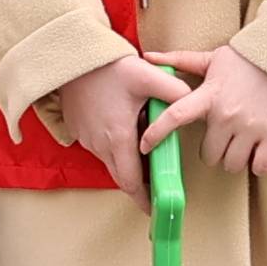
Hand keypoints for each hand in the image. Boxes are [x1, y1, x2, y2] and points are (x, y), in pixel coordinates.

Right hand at [42, 50, 189, 193]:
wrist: (72, 57)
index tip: (154, 208)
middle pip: (120, 176)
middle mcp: (99, 144)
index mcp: (118, 137)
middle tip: (155, 184)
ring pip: (110, 161)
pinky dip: (114, 147)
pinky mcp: (78, 131)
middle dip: (138, 183)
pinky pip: (99, 147)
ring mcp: (86, 138)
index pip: (130, 181)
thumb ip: (175, 93)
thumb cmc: (109, 68)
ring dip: (126, 161)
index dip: (142, 198)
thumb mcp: (148, 77)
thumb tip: (193, 106)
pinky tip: (124, 127)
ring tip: (143, 145)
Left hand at [142, 44, 266, 178]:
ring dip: (234, 160)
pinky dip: (258, 165)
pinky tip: (257, 153)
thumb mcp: (212, 58)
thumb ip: (180, 60)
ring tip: (240, 146)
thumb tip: (148, 56)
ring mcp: (251, 127)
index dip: (156, 134)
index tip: (145, 146)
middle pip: (208, 155)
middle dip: (212, 151)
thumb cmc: (247, 60)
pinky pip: (260, 167)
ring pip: (232, 165)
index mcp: (209, 96)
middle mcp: (227, 115)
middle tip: (221, 140)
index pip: (175, 116)